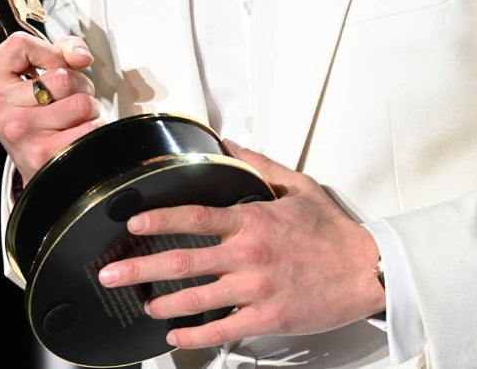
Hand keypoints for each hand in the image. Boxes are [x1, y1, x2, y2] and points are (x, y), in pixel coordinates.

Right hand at [0, 32, 104, 183]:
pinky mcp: (42, 154)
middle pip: (62, 77)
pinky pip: (90, 128)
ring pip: (80, 103)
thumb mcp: (31, 72)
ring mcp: (19, 132)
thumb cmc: (32, 113)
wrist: (33, 163)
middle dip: (79, 83)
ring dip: (88, 107)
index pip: (20, 44)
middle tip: (70, 95)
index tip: (52, 66)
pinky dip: (93, 127)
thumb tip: (80, 57)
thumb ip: (61, 49)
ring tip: (74, 114)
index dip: (49, 51)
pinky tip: (77, 130)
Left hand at [97, 140, 385, 347]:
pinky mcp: (267, 317)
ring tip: (142, 303)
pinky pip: (223, 328)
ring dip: (163, 302)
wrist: (364, 269)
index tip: (132, 221)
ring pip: (197, 299)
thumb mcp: (295, 185)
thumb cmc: (330, 229)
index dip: (159, 219)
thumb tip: (226, 142)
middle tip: (111, 272)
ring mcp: (255, 289)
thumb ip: (257, 164)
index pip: (195, 217)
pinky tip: (175, 335)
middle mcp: (248, 254)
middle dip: (141, 267)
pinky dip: (195, 334)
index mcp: (252, 220)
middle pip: (184, 261)